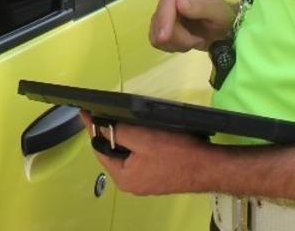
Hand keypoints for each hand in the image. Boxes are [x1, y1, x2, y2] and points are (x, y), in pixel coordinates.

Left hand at [79, 111, 215, 195]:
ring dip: (125, 137)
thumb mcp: (143, 138)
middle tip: (104, 111)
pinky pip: (139, 157)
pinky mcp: (157, 176)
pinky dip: (138, 144)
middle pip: (112, 153)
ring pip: (127, 154)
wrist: (210, 167)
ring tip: (122, 118)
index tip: (85, 111)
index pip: (99, 149)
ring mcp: (145, 182)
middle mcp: (131, 184)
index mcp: (123, 178)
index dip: (92, 128)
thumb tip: (99, 125)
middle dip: (109, 132)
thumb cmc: (176, 153)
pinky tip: (143, 132)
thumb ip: (118, 132)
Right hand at [149, 0, 234, 52]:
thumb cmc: (223, 18)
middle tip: (198, 41)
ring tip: (195, 40)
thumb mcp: (219, 12)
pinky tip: (187, 43)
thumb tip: (179, 2)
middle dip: (179, 36)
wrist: (223, 31)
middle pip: (160, 19)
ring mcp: (164, 11)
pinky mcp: (161, 25)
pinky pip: (157, 40)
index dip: (164, 19)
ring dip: (178, 42)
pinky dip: (173, 46)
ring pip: (157, 32)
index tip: (164, 37)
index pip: (168, 1)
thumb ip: (201, 7)